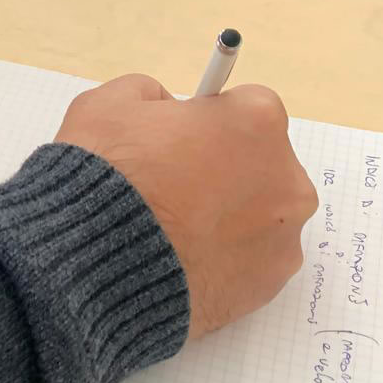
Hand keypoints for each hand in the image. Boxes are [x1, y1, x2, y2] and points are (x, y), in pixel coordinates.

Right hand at [56, 74, 316, 340]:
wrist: (94, 258)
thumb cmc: (110, 172)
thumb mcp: (111, 103)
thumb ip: (154, 96)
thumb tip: (169, 115)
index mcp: (257, 121)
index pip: (245, 108)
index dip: (208, 122)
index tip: (179, 140)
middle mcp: (287, 178)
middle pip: (261, 164)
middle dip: (226, 170)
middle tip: (173, 186)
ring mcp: (284, 237)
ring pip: (259, 217)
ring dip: (228, 217)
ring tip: (172, 230)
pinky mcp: (270, 287)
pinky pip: (249, 261)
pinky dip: (223, 259)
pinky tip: (180, 259)